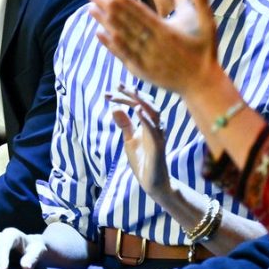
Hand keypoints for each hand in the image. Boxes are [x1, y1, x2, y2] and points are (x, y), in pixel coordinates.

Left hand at [88, 0, 217, 95]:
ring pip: (119, 36)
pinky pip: (121, 54)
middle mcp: (152, 44)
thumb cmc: (204, 51)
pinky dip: (109, 44)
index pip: (135, 9)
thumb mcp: (205, 23)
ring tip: (90, 6)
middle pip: (123, 20)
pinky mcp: (141, 70)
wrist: (201, 84)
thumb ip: (197, 0)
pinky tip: (97, 32)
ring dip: (103, 21)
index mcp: (165, 30)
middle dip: (106, 4)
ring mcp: (144, 58)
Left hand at [110, 85, 170, 199]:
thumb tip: (115, 108)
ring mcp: (158, 134)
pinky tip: (137, 110)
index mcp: (148, 122)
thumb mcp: (129, 139)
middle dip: (132, 93)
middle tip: (117, 86)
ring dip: (141, 101)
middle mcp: (156, 125)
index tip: (110, 91)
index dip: (126, 95)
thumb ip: (124, 124)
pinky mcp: (158, 146)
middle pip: (147, 103)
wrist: (151, 182)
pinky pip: (154, 129)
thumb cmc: (142, 160)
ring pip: (154, 112)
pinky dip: (146, 119)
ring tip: (130, 92)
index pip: (139, 103)